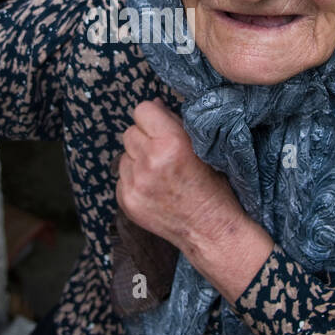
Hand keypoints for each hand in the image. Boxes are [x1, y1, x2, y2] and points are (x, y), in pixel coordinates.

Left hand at [116, 99, 242, 255]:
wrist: (210, 229)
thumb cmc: (213, 187)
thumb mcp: (202, 148)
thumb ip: (175, 123)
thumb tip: (154, 105)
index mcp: (170, 143)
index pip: (142, 110)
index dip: (153, 117)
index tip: (161, 127)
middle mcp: (149, 161)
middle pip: (129, 132)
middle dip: (144, 138)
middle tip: (162, 152)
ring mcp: (134, 183)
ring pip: (124, 154)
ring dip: (137, 159)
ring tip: (159, 173)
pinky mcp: (126, 200)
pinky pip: (122, 176)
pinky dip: (133, 179)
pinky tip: (153, 188)